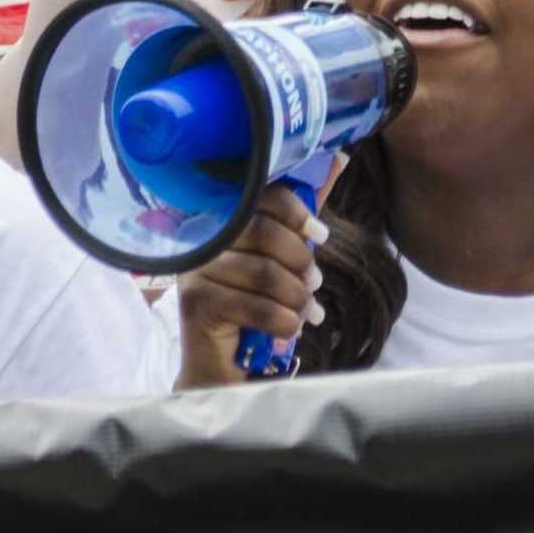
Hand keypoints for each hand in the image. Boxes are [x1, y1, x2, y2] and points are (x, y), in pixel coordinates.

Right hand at [175, 182, 324, 387]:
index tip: (319, 234)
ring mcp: (195, 272)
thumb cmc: (252, 310)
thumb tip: (339, 161)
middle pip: (264, 232)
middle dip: (300, 262)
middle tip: (314, 283)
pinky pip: (258, 306)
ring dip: (297, 298)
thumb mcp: (278, 262)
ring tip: (305, 312)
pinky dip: (284, 321)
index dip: (294, 211)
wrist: (219, 371)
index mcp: (220, 222)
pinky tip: (289, 328)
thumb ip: (298, 221)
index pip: (257, 196)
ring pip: (266, 274)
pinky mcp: (197, 305)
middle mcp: (202, 241)